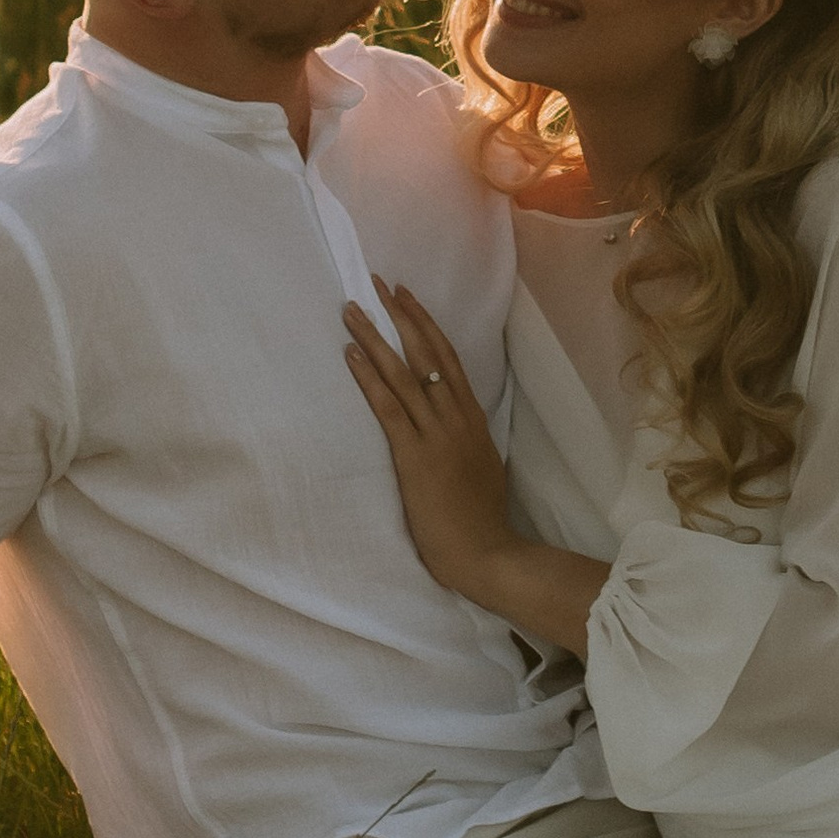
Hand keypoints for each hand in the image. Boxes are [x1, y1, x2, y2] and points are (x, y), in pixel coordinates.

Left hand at [343, 284, 515, 603]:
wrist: (487, 553)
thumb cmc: (482, 522)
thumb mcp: (484, 470)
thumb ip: (471, 445)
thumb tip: (461, 432)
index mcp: (473, 421)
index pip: (449, 360)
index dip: (426, 326)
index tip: (407, 299)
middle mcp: (457, 418)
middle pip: (428, 354)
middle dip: (402, 316)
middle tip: (379, 284)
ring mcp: (437, 434)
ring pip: (405, 373)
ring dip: (376, 337)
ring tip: (353, 309)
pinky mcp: (415, 455)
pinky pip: (389, 406)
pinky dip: (369, 377)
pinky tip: (352, 353)